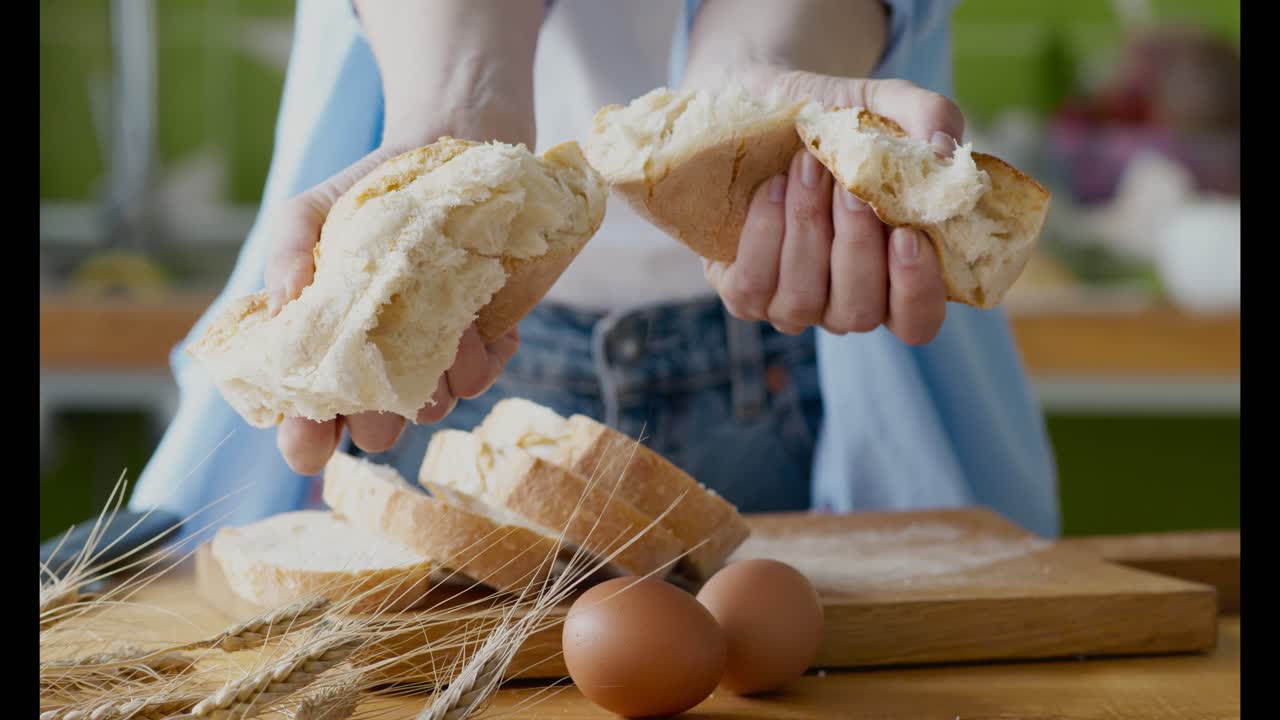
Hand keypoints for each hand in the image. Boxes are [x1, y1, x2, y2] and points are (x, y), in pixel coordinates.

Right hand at [267, 120, 530, 475]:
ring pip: (433, 409)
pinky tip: (480, 318)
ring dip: (434, 378)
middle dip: (376, 418)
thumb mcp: (310, 211)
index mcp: (329, 352)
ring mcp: (433, 361)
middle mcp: (380, 369)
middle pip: (376, 432)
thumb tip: (284, 302)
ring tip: (442, 324)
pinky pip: (484, 377)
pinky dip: (483, 355)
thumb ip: (286, 251)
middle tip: (378, 377)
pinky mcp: (485, 343)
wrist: (444, 157)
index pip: (308, 426)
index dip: (305, 442)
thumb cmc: (366, 193)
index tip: (308, 439)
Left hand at [702, 72, 964, 344]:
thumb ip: (928, 116)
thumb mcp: (883, 103)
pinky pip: (753, 286)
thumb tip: (941, 151)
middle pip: (859, 312)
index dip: (916, 293)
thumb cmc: (832, 117)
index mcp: (894, 276)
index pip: (917, 323)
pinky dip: (764, 233)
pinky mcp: (743, 293)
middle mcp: (844, 302)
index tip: (907, 237)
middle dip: (854, 246)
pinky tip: (772, 188)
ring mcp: (792, 305)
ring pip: (803, 299)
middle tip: (847, 185)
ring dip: (807, 228)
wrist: (758, 101)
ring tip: (806, 165)